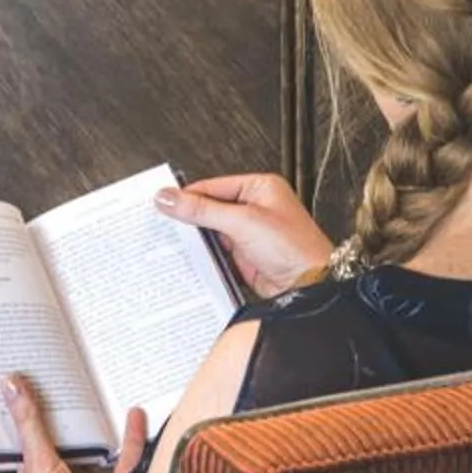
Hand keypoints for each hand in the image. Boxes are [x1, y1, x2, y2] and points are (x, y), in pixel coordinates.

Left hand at [3, 376, 147, 472]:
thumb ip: (29, 422)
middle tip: (87, 368)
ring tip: (117, 388)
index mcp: (34, 463)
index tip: (46, 368)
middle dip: (81, 406)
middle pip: (73, 432)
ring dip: (109, 420)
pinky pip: (123, 462)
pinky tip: (136, 419)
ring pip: (100, 444)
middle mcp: (59, 469)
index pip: (36, 424)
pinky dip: (131, 441)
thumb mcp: (38, 460)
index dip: (41, 398)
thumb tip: (9, 383)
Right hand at [155, 171, 329, 298]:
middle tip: (162, 223)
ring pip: (211, 232)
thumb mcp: (242, 221)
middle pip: (209, 208)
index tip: (161, 202)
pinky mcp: (245, 257)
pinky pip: (217, 253)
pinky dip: (204, 256)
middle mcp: (255, 208)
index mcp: (259, 188)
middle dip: (189, 218)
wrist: (310, 286)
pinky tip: (191, 259)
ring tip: (172, 242)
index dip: (186, 195)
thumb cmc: (294, 248)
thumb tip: (170, 197)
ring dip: (196, 240)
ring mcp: (249, 234)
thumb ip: (202, 209)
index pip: (212, 186)